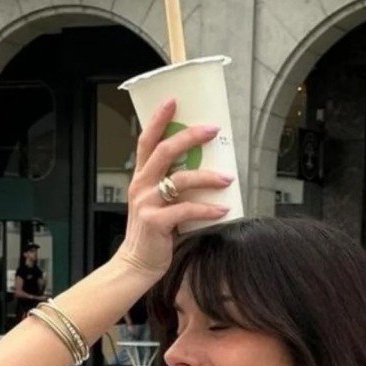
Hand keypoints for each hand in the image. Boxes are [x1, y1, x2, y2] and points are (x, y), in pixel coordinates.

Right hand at [115, 96, 233, 281]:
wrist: (137, 264)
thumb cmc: (154, 234)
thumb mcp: (160, 204)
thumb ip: (173, 188)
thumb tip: (204, 172)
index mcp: (141, 178)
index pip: (147, 141)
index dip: (158, 120)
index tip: (173, 101)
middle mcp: (141, 185)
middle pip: (164, 151)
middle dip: (190, 137)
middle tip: (212, 129)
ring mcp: (146, 203)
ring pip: (178, 179)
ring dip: (206, 176)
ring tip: (227, 179)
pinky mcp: (155, 223)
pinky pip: (185, 210)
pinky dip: (206, 209)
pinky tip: (222, 210)